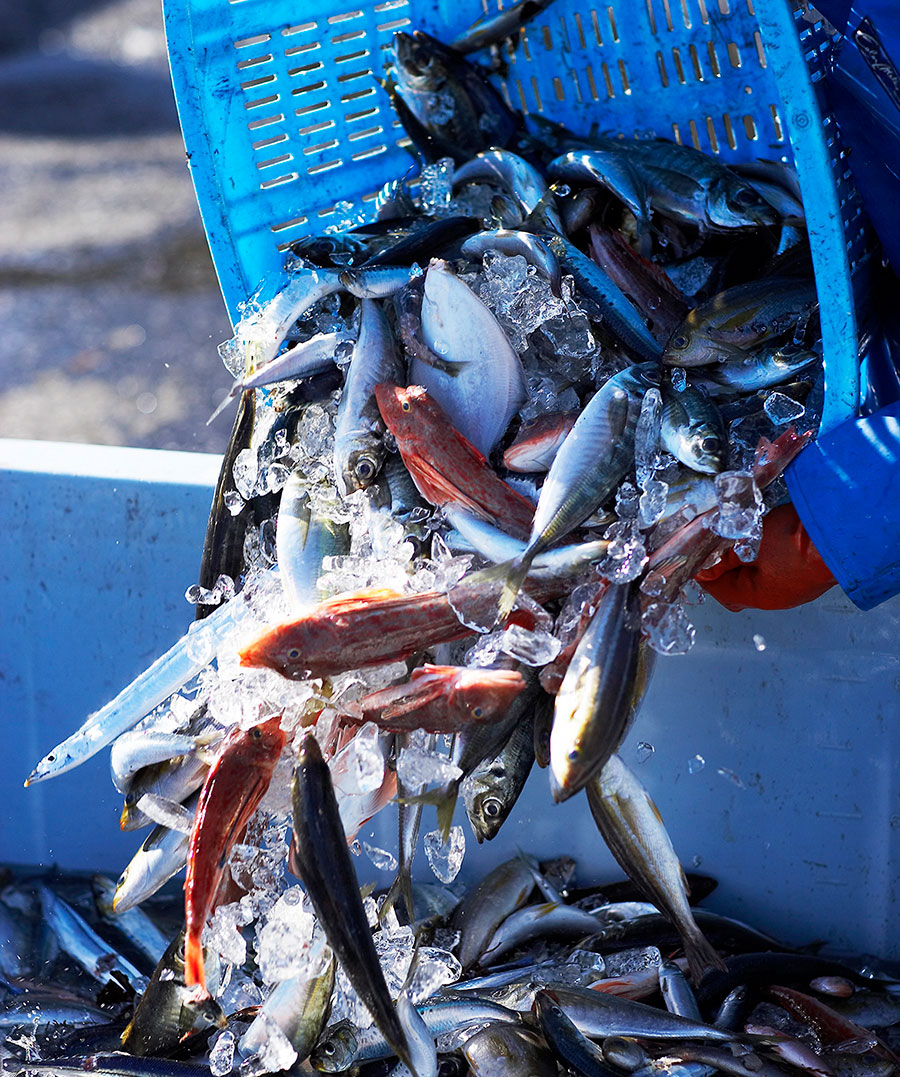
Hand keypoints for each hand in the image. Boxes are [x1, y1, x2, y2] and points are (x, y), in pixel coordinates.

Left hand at [694, 503, 835, 610]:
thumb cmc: (800, 539)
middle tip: (716, 545)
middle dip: (724, 567)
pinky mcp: (806, 570)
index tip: (695, 556)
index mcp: (760, 596)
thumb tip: (705, 568)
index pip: (719, 590)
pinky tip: (763, 536)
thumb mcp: (750, 543)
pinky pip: (776, 567)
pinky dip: (764, 554)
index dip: (704, 572)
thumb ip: (724, 557)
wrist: (844, 527)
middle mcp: (777, 596)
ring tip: (740, 536)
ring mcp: (794, 585)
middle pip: (737, 586)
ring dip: (745, 558)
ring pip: (757, 575)